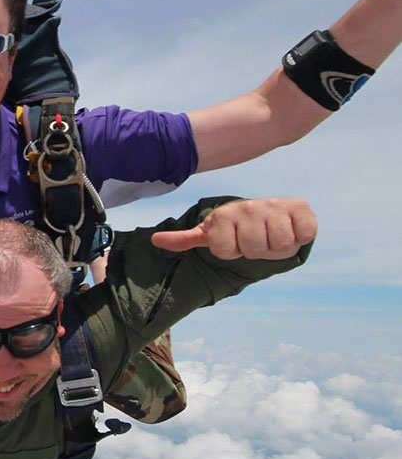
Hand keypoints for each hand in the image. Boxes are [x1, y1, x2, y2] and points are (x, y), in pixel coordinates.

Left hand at [151, 198, 316, 259]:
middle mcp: (248, 207)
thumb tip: (155, 240)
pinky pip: (304, 234)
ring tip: (270, 235)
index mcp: (224, 215)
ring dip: (278, 247)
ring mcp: (274, 205)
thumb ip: (185, 238)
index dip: (232, 252)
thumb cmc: (236, 228)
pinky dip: (300, 237)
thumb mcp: (210, 233)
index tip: (233, 242)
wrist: (268, 211)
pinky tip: (289, 228)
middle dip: (256, 251)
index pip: (227, 252)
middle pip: (255, 250)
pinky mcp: (300, 207)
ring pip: (280, 245)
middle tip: (254, 239)